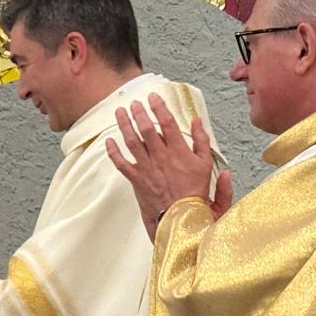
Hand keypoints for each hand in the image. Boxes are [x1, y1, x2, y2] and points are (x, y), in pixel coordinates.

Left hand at [104, 94, 220, 236]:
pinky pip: (121, 164)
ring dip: (124, 125)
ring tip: (119, 112)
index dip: (159, 108)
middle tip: (134, 102)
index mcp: (180, 152)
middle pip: (147, 129)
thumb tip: (198, 121)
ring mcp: (147, 168)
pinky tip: (108, 141)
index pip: (168, 123)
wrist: (181, 218)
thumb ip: (202, 142)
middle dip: (139, 113)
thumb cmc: (195, 194)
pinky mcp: (137, 180)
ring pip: (132, 142)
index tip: (154, 97)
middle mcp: (161, 157)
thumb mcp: (206, 165)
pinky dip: (113, 152)